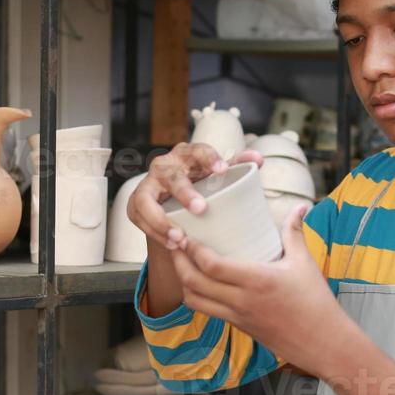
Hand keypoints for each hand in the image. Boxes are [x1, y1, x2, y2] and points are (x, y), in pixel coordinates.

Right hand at [128, 143, 262, 250]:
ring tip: (180, 238)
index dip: (209, 158)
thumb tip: (258, 160)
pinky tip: (172, 244)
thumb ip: (237, 165)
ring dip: (161, 220)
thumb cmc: (201, 181)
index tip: (222, 170)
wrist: (174, 197)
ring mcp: (147, 185)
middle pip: (172, 177)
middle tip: (201, 209)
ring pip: (145, 201)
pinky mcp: (136, 204)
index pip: (197, 150)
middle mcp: (164, 166)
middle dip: (184, 193)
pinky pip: (140, 218)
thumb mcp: (217, 173)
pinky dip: (155, 232)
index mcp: (187, 155)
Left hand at [169, 202, 347, 374]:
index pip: (212, 266)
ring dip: (182, 280)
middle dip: (178, 261)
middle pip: (193, 282)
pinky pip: (206, 310)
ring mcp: (237, 316)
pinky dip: (196, 295)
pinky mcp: (237, 325)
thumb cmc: (315, 302)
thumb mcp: (305, 263)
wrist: (322, 342)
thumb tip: (300, 206)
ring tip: (181, 261)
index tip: (185, 233)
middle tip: (174, 242)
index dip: (192, 249)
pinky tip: (198, 281)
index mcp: (257, 280)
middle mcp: (241, 300)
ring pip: (194, 300)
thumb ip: (295, 232)